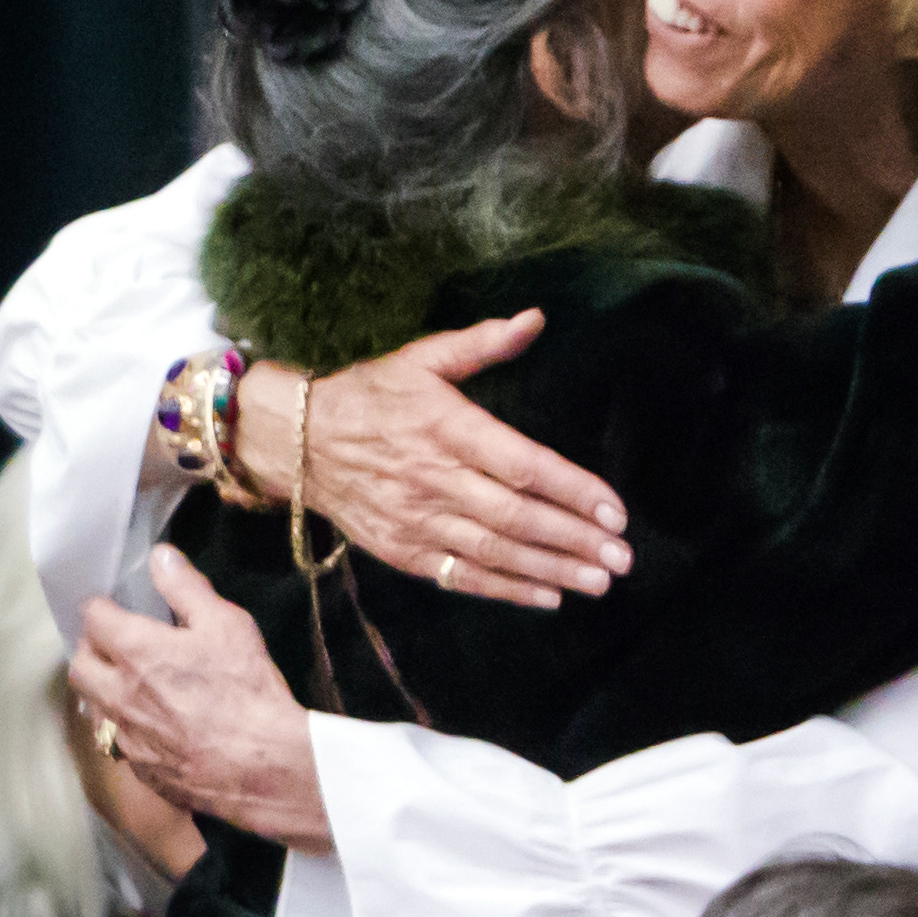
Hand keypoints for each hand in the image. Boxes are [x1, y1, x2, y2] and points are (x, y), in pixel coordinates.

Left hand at [70, 546, 333, 851]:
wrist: (261, 767)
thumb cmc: (246, 689)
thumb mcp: (226, 625)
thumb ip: (187, 588)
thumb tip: (159, 555)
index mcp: (135, 650)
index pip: (93, 618)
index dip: (99, 607)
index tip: (109, 604)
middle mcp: (117, 693)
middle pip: (79, 665)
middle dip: (89, 648)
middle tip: (112, 641)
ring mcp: (125, 735)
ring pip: (92, 706)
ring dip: (101, 688)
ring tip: (124, 682)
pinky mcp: (138, 769)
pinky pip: (116, 741)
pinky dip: (123, 725)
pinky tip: (149, 724)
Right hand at [233, 313, 633, 609]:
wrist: (295, 442)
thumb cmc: (370, 395)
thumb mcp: (422, 358)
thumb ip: (482, 343)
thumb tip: (536, 318)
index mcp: (448, 428)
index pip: (524, 464)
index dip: (573, 490)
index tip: (614, 511)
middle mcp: (435, 479)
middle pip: (517, 516)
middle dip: (574, 539)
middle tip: (622, 558)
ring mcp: (418, 521)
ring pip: (495, 551)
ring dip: (551, 570)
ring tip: (599, 582)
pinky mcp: (403, 551)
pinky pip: (462, 576)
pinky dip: (506, 589)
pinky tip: (549, 598)